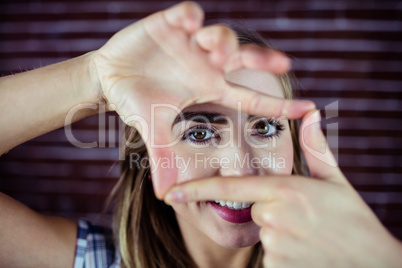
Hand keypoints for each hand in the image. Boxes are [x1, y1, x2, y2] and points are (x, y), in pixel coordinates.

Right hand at [90, 2, 314, 197]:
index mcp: (210, 89)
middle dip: (264, 59)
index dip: (280, 103)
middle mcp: (206, 64)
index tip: (310, 108)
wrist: (111, 77)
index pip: (251, 97)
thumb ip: (163, 157)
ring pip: (220, 35)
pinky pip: (187, 13)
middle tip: (282, 63)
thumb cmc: (138, 101)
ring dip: (223, 41)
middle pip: (245, 58)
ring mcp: (190, 42)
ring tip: (213, 50)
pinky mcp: (170, 23)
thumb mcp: (153, 129)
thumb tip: (165, 195)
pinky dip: (190, 16)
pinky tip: (188, 22)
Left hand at [164, 110, 401, 266]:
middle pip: (255, 210)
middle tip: (305, 219)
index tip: (169, 193)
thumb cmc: (355, 222)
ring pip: (264, 233)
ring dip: (282, 234)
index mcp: (286, 190)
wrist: (375, 265)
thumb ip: (316, 147)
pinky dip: (284, 255)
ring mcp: (276, 246)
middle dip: (273, 212)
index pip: (231, 188)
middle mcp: (276, 217)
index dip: (197, 190)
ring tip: (311, 238)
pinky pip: (269, 257)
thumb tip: (310, 112)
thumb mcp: (336, 182)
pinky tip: (307, 254)